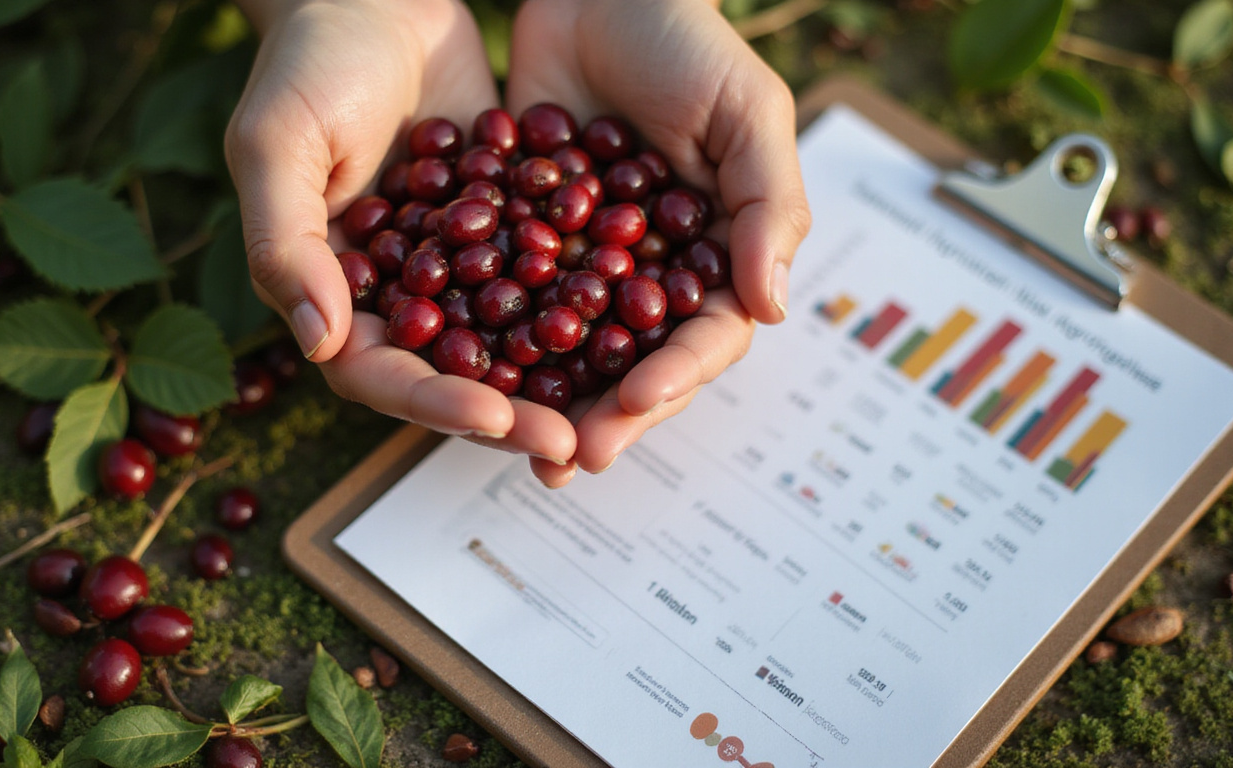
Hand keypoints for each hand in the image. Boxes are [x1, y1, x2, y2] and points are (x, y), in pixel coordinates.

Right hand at [226, 0, 576, 460]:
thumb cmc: (310, 60)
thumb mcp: (278, 143)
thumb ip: (285, 242)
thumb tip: (318, 341)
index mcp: (334, 294)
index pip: (379, 374)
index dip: (433, 404)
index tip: (492, 417)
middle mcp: (398, 296)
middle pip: (453, 378)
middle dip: (510, 414)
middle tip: (571, 443)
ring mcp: (457, 269)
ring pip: (510, 345)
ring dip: (557, 381)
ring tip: (615, 408)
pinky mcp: (507, 231)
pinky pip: (548, 283)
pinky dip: (587, 309)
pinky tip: (639, 329)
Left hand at [506, 0, 812, 484]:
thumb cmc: (687, 42)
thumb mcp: (748, 112)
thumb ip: (769, 208)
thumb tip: (774, 313)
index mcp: (714, 257)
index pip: (704, 335)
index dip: (676, 374)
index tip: (637, 399)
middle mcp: (650, 275)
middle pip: (634, 361)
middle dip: (606, 412)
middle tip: (572, 458)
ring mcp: (584, 263)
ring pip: (568, 349)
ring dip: (545, 400)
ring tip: (518, 442)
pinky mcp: (523, 238)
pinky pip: (507, 298)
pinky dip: (487, 337)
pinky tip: (459, 373)